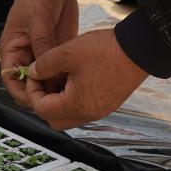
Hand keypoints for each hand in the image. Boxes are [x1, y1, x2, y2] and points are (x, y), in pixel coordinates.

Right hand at [0, 0, 77, 106]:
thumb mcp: (38, 19)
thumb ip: (41, 45)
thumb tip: (45, 70)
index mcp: (12, 48)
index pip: (12, 78)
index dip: (22, 91)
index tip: (37, 99)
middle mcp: (26, 55)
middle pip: (31, 83)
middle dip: (43, 93)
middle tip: (60, 100)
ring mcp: (43, 54)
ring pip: (47, 79)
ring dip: (57, 87)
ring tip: (72, 94)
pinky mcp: (58, 51)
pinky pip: (61, 69)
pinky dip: (67, 78)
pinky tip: (79, 82)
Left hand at [25, 29, 148, 130]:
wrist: (138, 50)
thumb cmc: (104, 51)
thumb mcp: (67, 53)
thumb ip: (44, 65)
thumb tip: (32, 72)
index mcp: (76, 105)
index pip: (42, 110)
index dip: (32, 91)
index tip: (33, 74)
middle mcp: (88, 114)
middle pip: (55, 119)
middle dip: (44, 101)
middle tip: (43, 80)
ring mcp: (100, 111)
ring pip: (70, 116)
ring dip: (59, 100)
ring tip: (59, 76)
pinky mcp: (108, 104)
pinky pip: (83, 109)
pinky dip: (73, 98)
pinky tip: (74, 77)